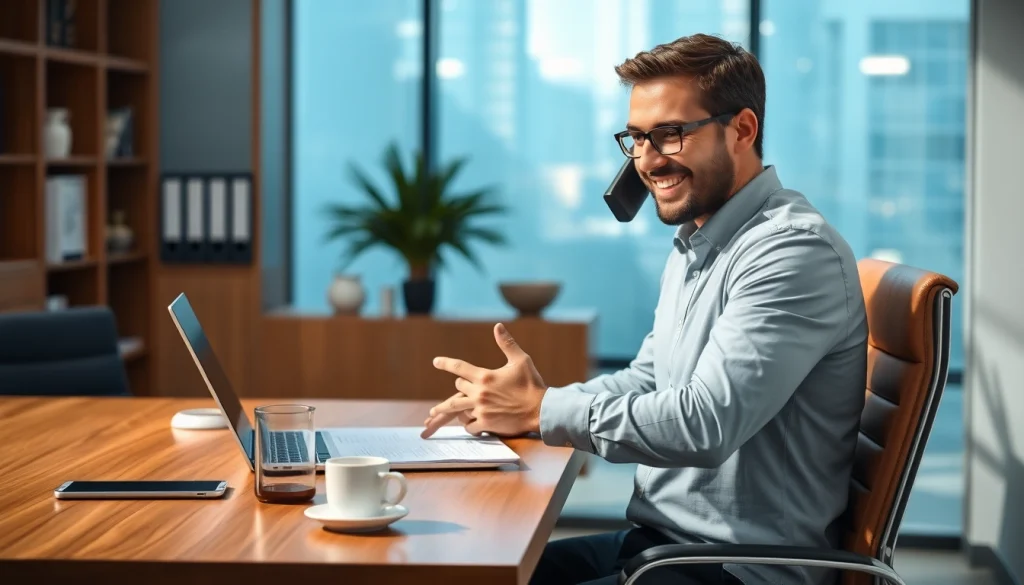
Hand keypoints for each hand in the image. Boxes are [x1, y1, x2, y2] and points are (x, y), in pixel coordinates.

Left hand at [420, 323, 546, 438]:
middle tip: (460, 386)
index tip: (435, 362)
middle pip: (458, 387)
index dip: (445, 363)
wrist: (541, 410)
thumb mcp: (521, 360)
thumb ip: (507, 343)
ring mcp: (481, 410)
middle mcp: (479, 393)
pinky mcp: (486, 424)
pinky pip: (468, 425)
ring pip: (458, 408)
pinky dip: (467, 424)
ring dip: (452, 408)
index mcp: (485, 376)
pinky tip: (468, 423)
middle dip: (460, 385)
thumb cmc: (532, 384)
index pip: (459, 367)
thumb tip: (498, 326)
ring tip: (435, 413)